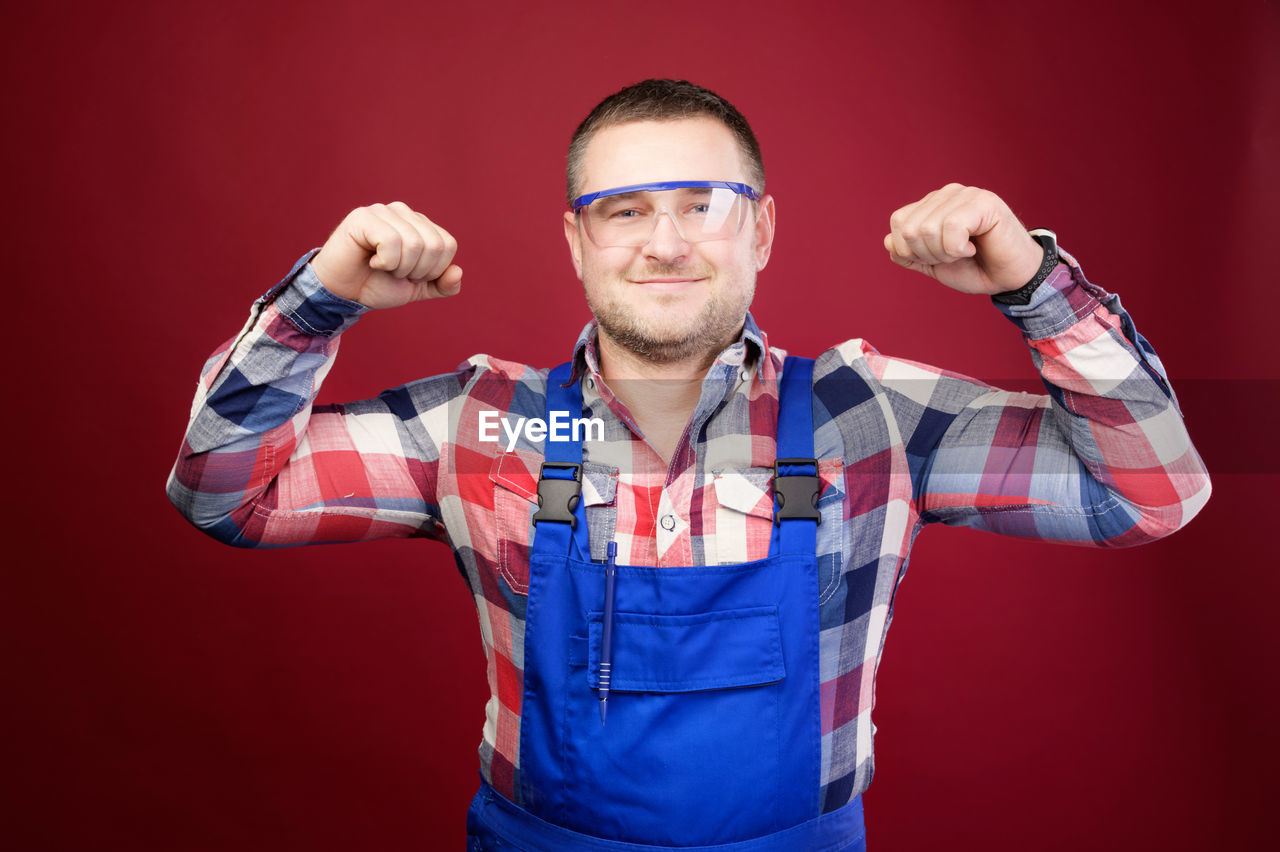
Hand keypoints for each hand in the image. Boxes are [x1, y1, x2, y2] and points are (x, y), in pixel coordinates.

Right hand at [309, 202, 462, 308]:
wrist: (344, 293)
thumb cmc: (378, 285)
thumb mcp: (417, 289)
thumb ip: (442, 285)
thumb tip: (457, 272)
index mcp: (420, 225)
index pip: (448, 245)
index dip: (433, 270)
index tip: (411, 275)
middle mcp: (404, 213)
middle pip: (434, 245)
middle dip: (417, 271)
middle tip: (395, 272)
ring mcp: (383, 211)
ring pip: (414, 244)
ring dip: (399, 268)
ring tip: (382, 267)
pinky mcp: (363, 216)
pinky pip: (391, 241)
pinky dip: (385, 261)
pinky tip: (372, 261)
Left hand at [883, 184, 1043, 294]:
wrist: (1010, 277)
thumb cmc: (975, 267)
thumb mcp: (933, 265)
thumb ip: (909, 255)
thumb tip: (888, 242)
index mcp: (931, 206)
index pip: (898, 223)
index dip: (910, 251)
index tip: (937, 258)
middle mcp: (945, 195)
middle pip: (910, 229)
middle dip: (928, 255)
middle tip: (953, 256)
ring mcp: (965, 195)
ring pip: (928, 229)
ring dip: (945, 253)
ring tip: (964, 252)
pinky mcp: (983, 202)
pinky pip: (951, 227)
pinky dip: (958, 248)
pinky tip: (974, 247)